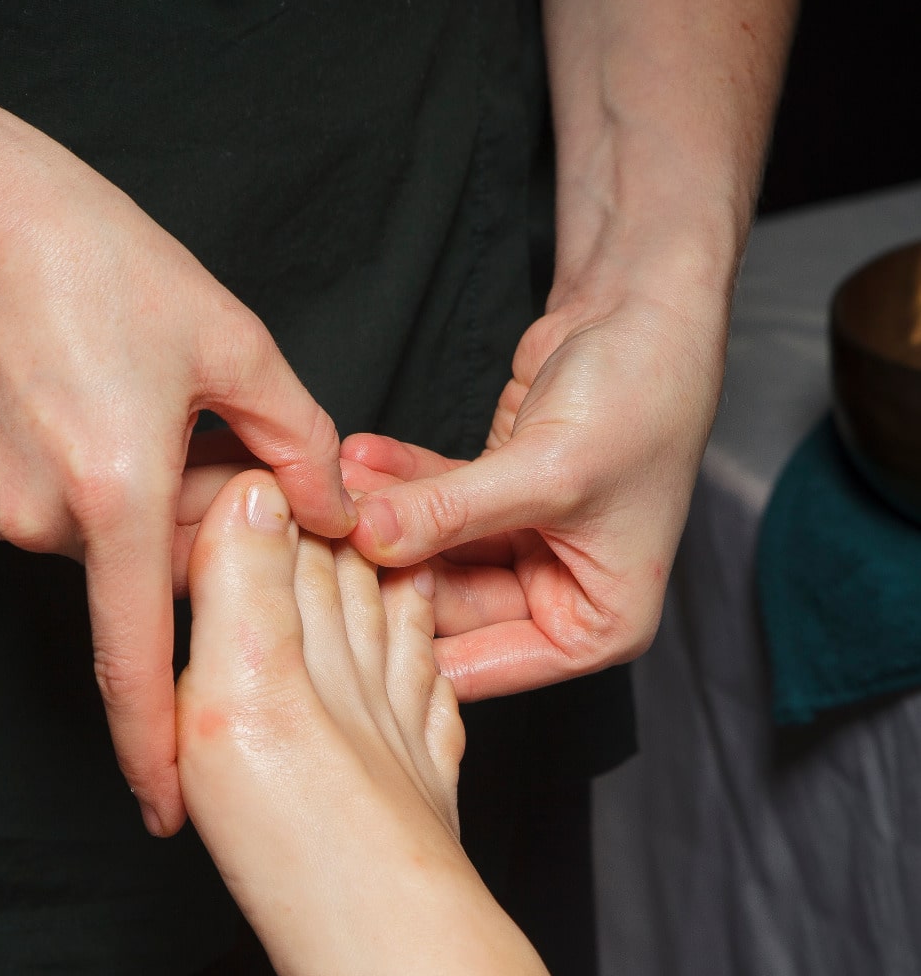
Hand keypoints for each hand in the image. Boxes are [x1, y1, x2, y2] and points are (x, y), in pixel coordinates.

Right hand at [0, 96, 354, 833]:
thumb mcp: (230, 338)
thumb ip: (297, 443)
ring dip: (149, 503)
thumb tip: (337, 516)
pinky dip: (104, 485)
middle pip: (147, 574)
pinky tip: (103, 404)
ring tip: (150, 400)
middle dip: (192, 540)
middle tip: (205, 439)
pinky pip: (69, 515)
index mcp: (114, 495)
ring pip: (110, 543)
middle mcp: (46, 521)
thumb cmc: (94, 258)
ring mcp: (2, 510)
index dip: (155, 746)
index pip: (138, 658)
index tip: (170, 812)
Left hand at [342, 294, 725, 699]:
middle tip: (326, 544)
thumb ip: (452, 512)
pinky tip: (357, 460)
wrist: (650, 310)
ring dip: (384, 519)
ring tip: (331, 494)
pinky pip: (434, 503)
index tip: (345, 624)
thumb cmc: (644, 398)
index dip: (416, 651)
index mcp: (598, 624)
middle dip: (389, 571)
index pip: (488, 665)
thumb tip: (372, 540)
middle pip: (450, 608)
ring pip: (433, 551)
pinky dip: (398, 481)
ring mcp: (525, 545)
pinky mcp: (495, 496)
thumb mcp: (547, 471)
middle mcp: (563, 594)